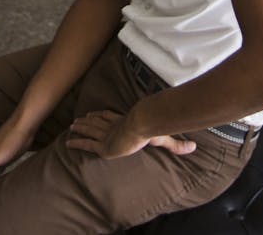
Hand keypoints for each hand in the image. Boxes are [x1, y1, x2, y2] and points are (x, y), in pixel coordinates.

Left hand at [65, 109, 195, 160]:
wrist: (142, 125)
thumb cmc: (152, 129)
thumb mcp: (164, 137)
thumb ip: (176, 145)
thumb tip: (194, 148)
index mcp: (124, 121)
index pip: (110, 116)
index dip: (102, 115)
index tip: (95, 113)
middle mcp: (112, 126)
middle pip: (97, 122)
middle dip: (87, 121)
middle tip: (77, 120)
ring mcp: (106, 135)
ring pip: (89, 130)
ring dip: (80, 128)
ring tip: (71, 127)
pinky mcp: (102, 145)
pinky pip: (86, 144)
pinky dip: (77, 142)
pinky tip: (67, 142)